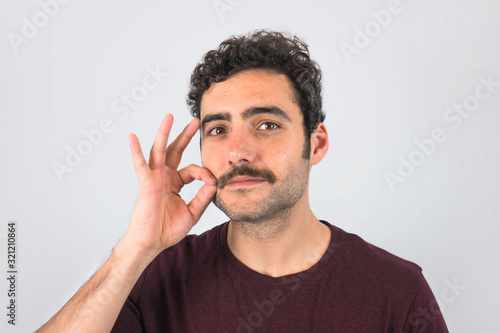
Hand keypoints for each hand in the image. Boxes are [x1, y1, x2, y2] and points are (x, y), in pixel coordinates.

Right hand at [123, 114, 216, 258]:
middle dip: (185, 135)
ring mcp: (154, 178)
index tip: (213, 182)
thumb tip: (215, 183)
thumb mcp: (192, 212)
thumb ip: (203, 197)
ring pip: (159, 151)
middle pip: (175, 150)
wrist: (152, 243)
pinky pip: (140, 165)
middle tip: (195, 121)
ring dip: (164, 133)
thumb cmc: (168, 229)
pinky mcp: (146, 184)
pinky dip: (136, 151)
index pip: (193, 169)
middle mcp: (165, 177)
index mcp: (176, 182)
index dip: (205, 173)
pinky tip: (132, 137)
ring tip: (169, 116)